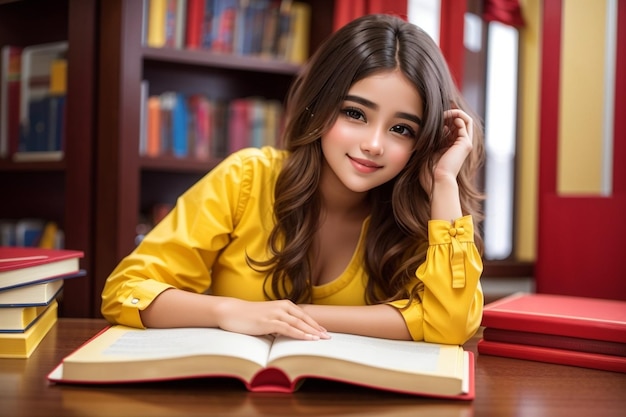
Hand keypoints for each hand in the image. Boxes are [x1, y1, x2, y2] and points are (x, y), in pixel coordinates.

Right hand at [215, 298, 330, 339]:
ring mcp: (275, 313)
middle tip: (329, 336)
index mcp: (283, 305)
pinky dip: (300, 334)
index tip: (324, 331)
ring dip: (311, 332)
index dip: (315, 323)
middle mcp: (282, 307)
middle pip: (304, 319)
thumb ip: (280, 322)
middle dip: (317, 328)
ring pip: (298, 323)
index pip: (303, 315)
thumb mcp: (268, 317)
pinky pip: (288, 328)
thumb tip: (289, 332)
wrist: (231, 312)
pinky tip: (308, 339)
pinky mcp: (269, 321)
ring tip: (322, 339)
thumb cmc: (249, 316)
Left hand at [421, 108, 473, 193]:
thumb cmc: (429, 173)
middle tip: (440, 112)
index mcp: (452, 148)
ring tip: (443, 113)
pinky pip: (465, 122)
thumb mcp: (428, 152)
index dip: (444, 119)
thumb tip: (431, 127)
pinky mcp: (466, 143)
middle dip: (450, 114)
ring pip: (465, 120)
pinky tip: (445, 117)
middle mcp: (460, 145)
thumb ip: (432, 140)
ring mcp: (465, 144)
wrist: (437, 182)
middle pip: (460, 122)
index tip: (433, 116)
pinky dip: (456, 115)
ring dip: (454, 113)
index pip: (452, 128)